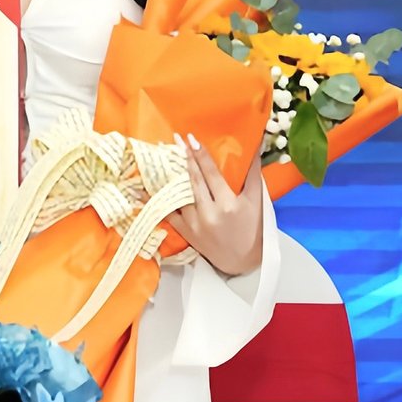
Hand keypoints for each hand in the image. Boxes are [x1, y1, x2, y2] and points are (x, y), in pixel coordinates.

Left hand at [167, 134, 264, 276]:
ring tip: (163, 156)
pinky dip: (156, 200)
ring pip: (179, 195)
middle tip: (176, 139)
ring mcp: (194, 224)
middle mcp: (209, 214)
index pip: (211, 175)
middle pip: (193, 181)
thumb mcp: (257, 202)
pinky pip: (167, 213)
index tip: (191, 139)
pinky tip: (144, 187)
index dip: (201, 156)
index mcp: (229, 205)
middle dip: (185, 158)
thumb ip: (253, 174)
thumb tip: (255, 146)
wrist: (242, 262)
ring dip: (170, 175)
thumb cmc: (253, 229)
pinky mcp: (185, 232)